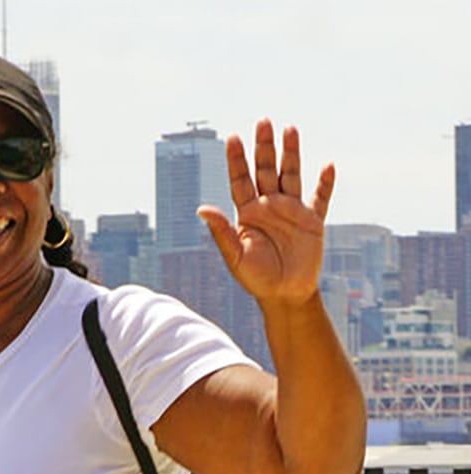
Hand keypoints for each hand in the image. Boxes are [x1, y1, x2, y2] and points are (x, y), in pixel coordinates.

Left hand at [197, 119, 333, 306]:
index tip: (232, 138)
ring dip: (291, 154)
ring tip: (290, 130)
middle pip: (266, 170)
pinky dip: (325, 184)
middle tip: (263, 121)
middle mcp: (269, 207)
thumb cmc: (256, 279)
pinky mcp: (312, 222)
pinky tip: (328, 167)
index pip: (240, 181)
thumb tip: (201, 209)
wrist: (284, 296)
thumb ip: (221, 232)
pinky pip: (320, 199)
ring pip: (291, 175)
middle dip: (264, 147)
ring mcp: (292, 211)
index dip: (236, 160)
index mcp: (248, 214)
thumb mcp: (235, 257)